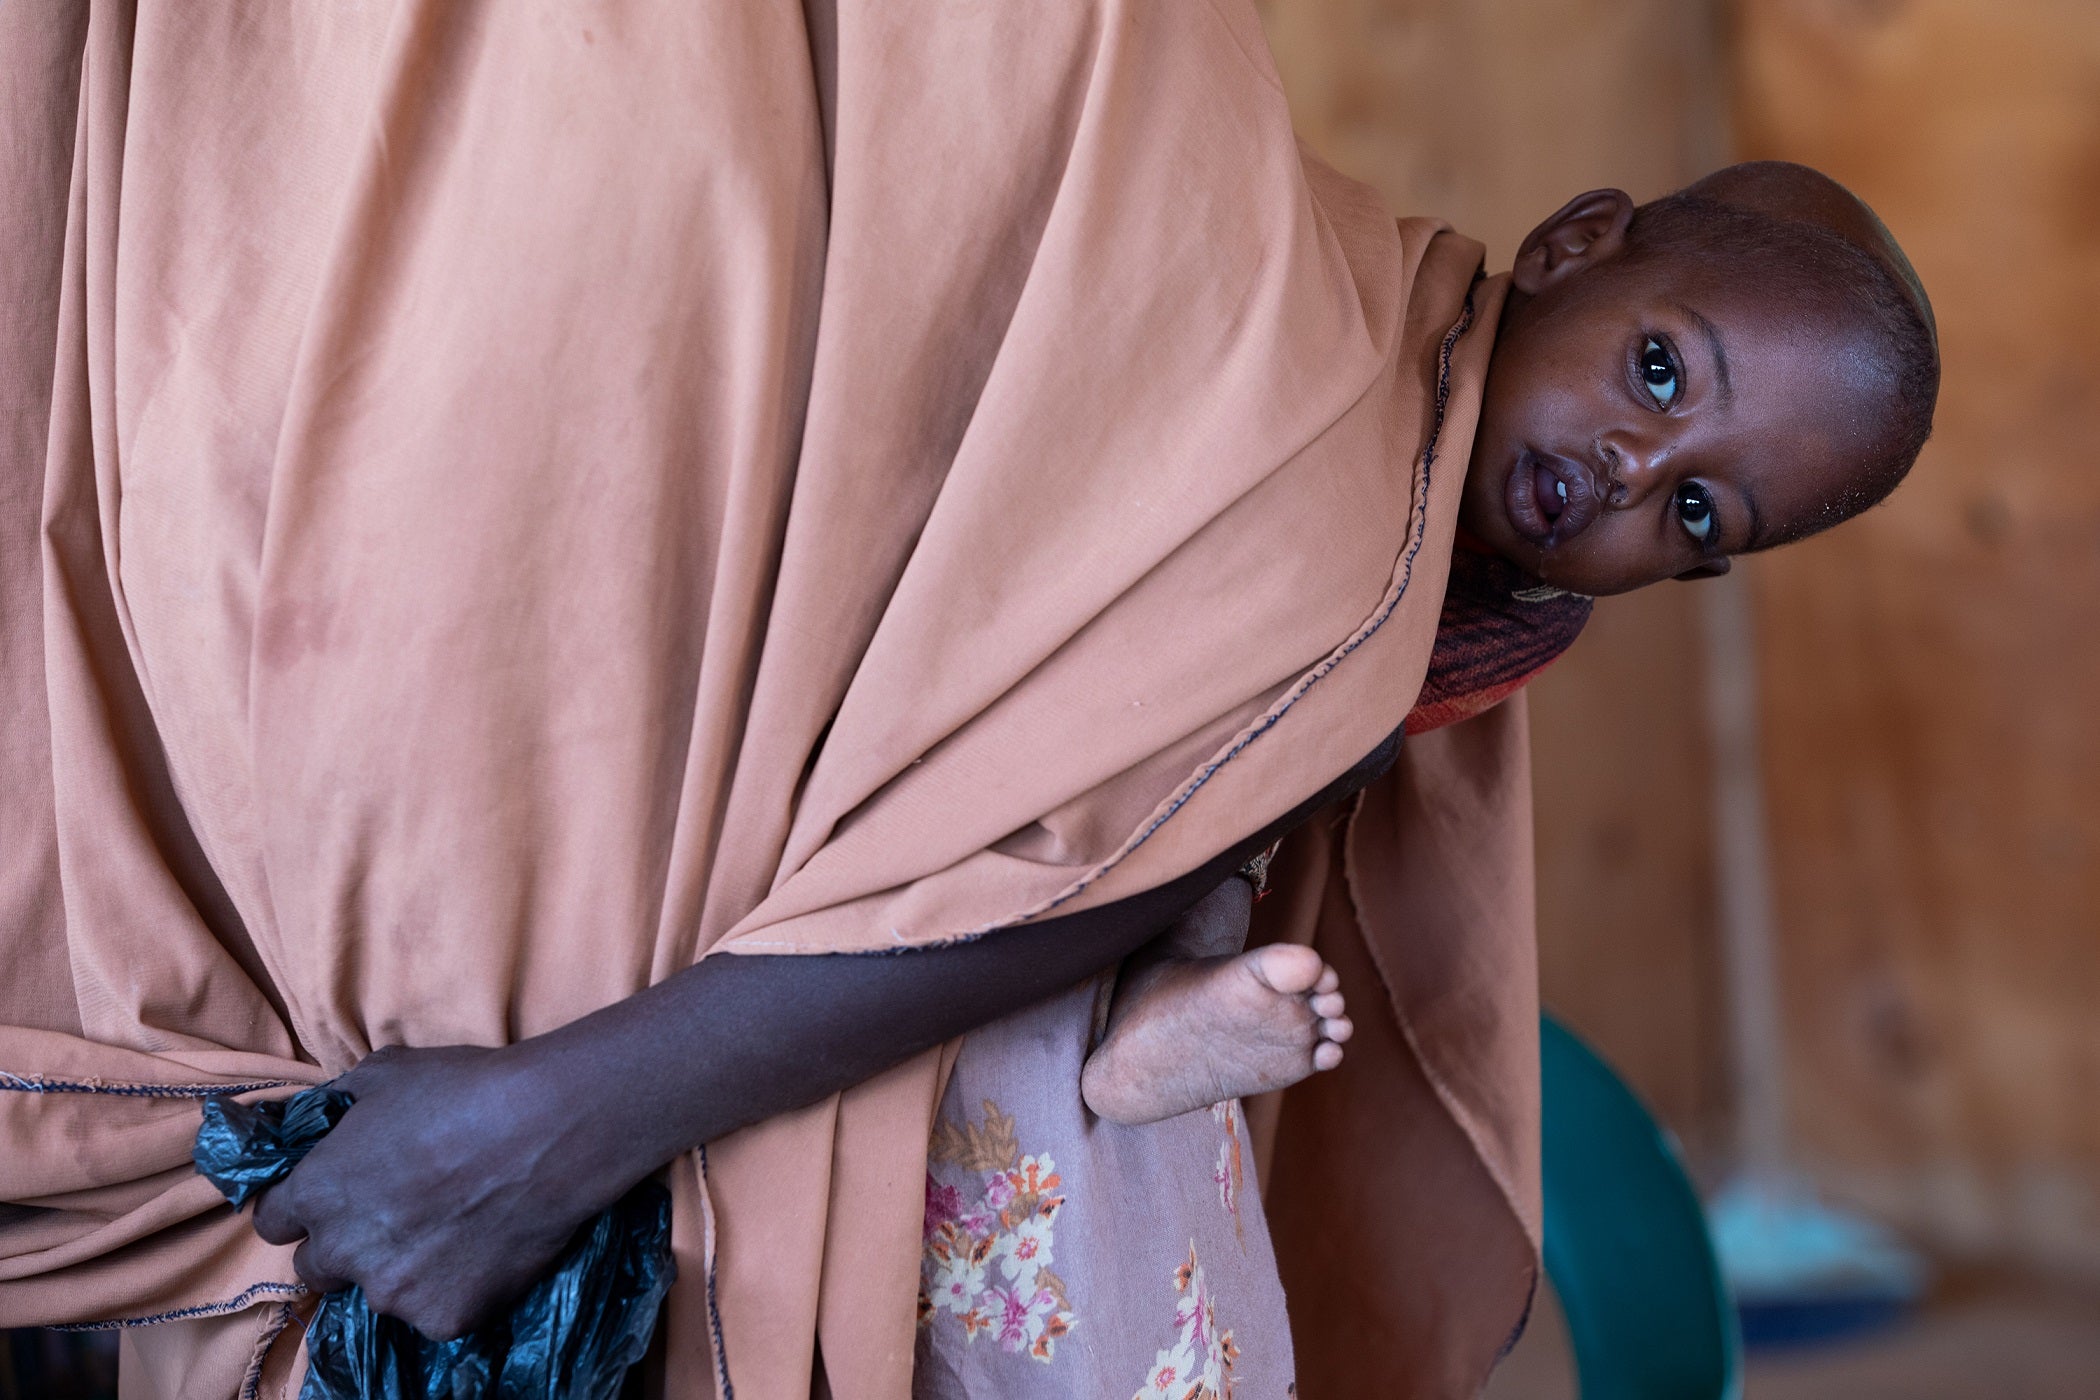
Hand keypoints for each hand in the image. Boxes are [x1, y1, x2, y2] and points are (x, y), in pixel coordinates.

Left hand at [249, 1043, 631, 1339]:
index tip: (333, 1193)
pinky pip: (437, 1309)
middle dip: (344, 1244)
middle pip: (316, 1268)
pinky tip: (486, 1247)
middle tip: (394, 1215)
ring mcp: (394, 1292)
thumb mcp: (387, 1072)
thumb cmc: (464, 1090)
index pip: (273, 1220)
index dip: (301, 1205)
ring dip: (401, 1267)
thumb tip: (333, 1112)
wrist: (546, 1130)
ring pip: (381, 1290)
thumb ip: (344, 1102)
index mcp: (318, 1192)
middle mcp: (343, 1252)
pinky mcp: (445, 1317)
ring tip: (455, 1229)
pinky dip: (455, 1286)